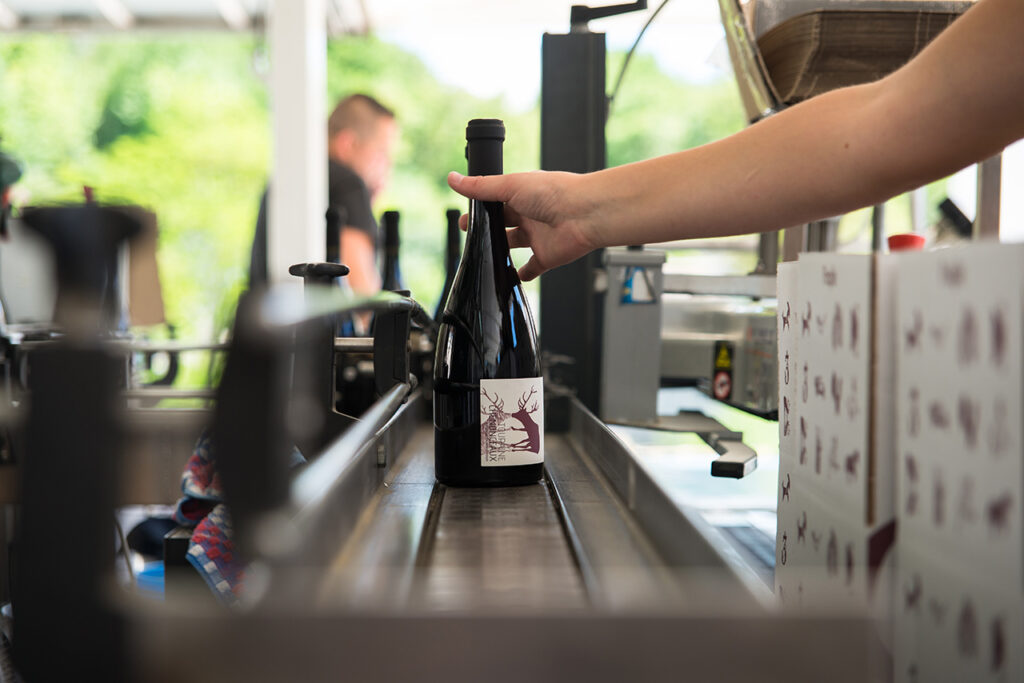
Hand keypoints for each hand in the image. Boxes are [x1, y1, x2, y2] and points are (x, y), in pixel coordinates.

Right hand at [447, 170, 598, 280]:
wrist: (584, 214)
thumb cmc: (555, 192)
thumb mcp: (510, 186)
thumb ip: (480, 187)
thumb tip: (453, 179)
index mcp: (522, 193)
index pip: (496, 200)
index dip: (480, 208)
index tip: (465, 217)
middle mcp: (530, 214)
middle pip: (502, 223)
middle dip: (486, 228)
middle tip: (470, 233)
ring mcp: (538, 236)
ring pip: (514, 244)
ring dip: (501, 249)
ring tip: (484, 254)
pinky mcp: (547, 256)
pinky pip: (532, 268)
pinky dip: (522, 274)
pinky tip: (511, 276)